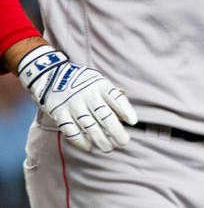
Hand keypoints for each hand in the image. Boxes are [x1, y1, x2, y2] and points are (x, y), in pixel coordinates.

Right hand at [18, 45, 137, 152]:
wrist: (50, 76)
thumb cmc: (82, 83)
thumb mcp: (98, 82)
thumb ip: (111, 97)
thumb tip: (125, 117)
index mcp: (100, 85)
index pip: (116, 98)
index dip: (126, 110)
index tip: (133, 122)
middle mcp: (87, 94)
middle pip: (104, 116)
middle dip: (116, 131)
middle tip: (124, 142)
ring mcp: (73, 104)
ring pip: (89, 126)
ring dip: (100, 139)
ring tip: (109, 148)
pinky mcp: (59, 113)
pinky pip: (71, 130)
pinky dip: (80, 141)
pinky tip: (89, 147)